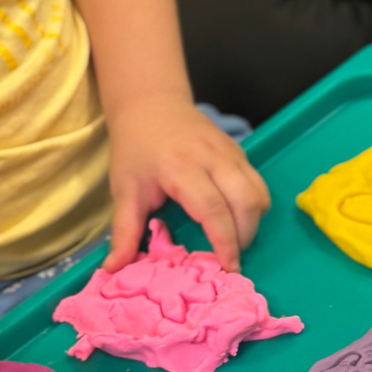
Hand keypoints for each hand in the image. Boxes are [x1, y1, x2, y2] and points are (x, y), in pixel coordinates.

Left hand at [104, 98, 270, 273]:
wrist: (151, 103)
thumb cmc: (136, 148)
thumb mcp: (124, 190)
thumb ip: (124, 231)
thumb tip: (113, 268)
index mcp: (181, 168)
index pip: (214, 210)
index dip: (225, 242)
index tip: (228, 267)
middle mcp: (212, 158)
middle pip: (246, 202)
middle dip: (245, 236)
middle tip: (230, 255)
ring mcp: (230, 153)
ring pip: (259, 193)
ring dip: (253, 221)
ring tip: (235, 237)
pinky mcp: (239, 151)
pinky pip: (257, 183)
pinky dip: (253, 205)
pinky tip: (235, 215)